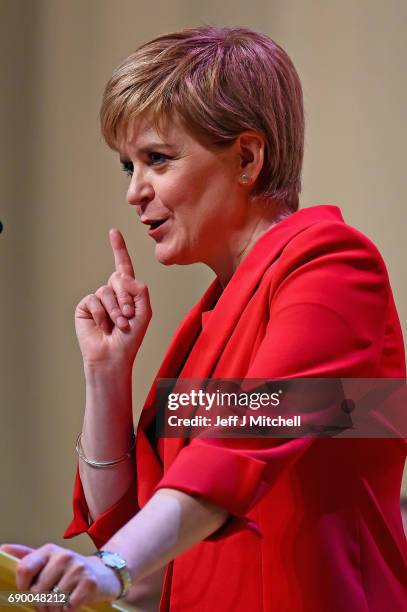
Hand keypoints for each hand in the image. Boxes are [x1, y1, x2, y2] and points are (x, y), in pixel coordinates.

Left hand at [0, 543, 121, 611]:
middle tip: (51, 600)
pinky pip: (69, 607)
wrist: (103, 573)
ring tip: (63, 601)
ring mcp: (78, 568)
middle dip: (41, 603)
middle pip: (37, 592)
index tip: (30, 590)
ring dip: (56, 609)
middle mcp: (63, 556)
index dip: (23, 587)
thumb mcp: (49, 559)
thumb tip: (2, 549)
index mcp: (49, 550)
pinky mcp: (89, 582)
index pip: (24, 569)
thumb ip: (27, 557)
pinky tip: (74, 600)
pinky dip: (70, 610)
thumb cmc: (70, 569)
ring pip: (53, 602)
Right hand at [75, 229, 151, 366]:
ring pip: (107, 291)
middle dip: (126, 298)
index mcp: (128, 292)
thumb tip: (123, 276)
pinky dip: (102, 314)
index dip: (118, 249)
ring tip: (119, 325)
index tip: (114, 231)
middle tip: (129, 316)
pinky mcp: (85, 306)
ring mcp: (97, 299)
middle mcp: (111, 292)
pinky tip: (104, 326)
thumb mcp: (144, 312)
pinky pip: (94, 300)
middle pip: (119, 279)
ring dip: (116, 310)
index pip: (123, 266)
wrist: (113, 356)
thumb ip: (140, 291)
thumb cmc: (131, 337)